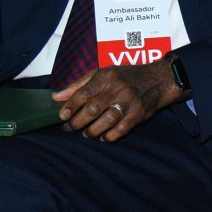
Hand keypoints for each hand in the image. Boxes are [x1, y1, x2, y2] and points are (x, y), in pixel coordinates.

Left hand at [51, 62, 180, 141]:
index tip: (62, 116)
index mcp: (106, 76)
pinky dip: (109, 136)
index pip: (84, 93)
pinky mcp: (138, 113)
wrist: (156, 80)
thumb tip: (55, 97)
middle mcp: (118, 88)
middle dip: (78, 122)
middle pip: (93, 109)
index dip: (70, 106)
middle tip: (70, 128)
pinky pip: (120, 129)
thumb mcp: (101, 74)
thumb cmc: (123, 77)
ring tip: (86, 133)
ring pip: (106, 121)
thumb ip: (78, 86)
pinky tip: (103, 137)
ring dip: (92, 131)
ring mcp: (129, 101)